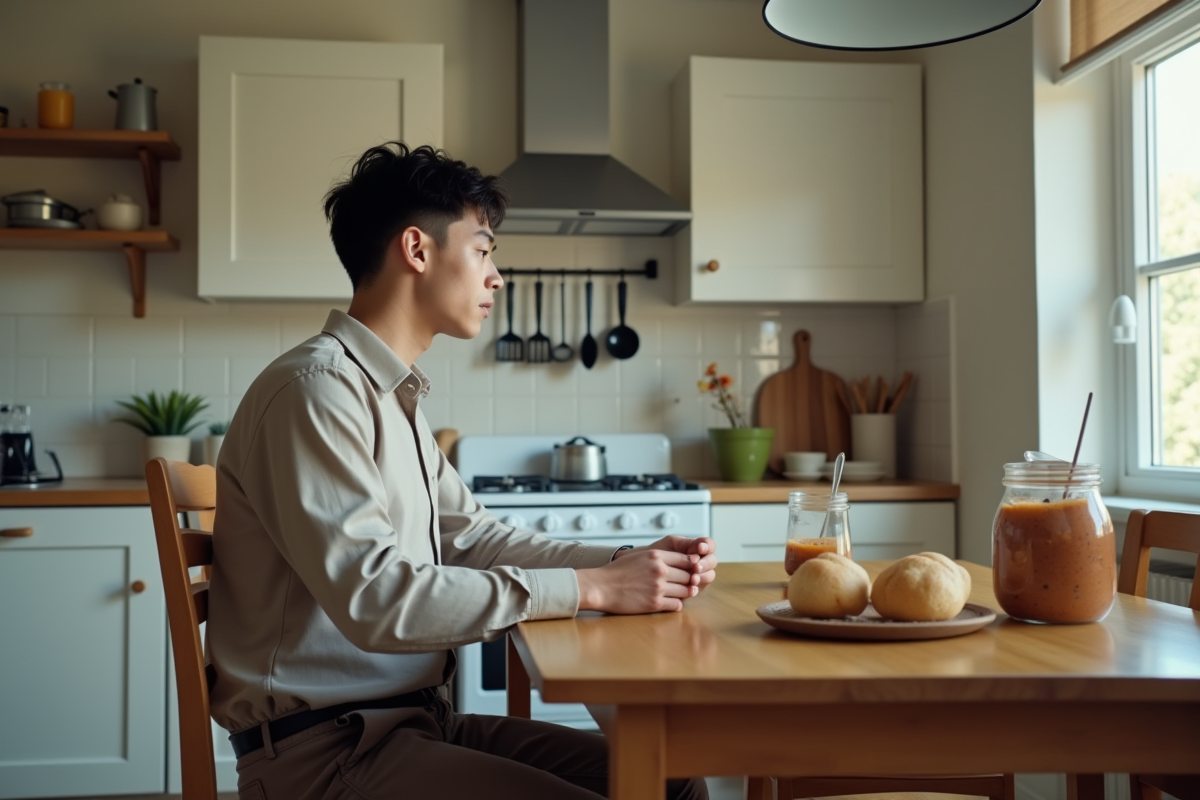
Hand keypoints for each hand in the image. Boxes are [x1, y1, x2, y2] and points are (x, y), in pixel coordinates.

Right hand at [576, 548, 698, 613]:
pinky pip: (677, 605)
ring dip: (684, 593)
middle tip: (686, 584)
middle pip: (689, 576)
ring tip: (678, 593)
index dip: (691, 566)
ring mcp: (658, 587)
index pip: (687, 560)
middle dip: (689, 581)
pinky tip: (669, 602)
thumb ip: (659, 557)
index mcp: (656, 555)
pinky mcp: (655, 603)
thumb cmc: (618, 571)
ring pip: (686, 591)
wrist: (601, 587)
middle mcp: (660, 570)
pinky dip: (676, 604)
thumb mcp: (640, 556)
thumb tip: (681, 562)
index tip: (689, 571)